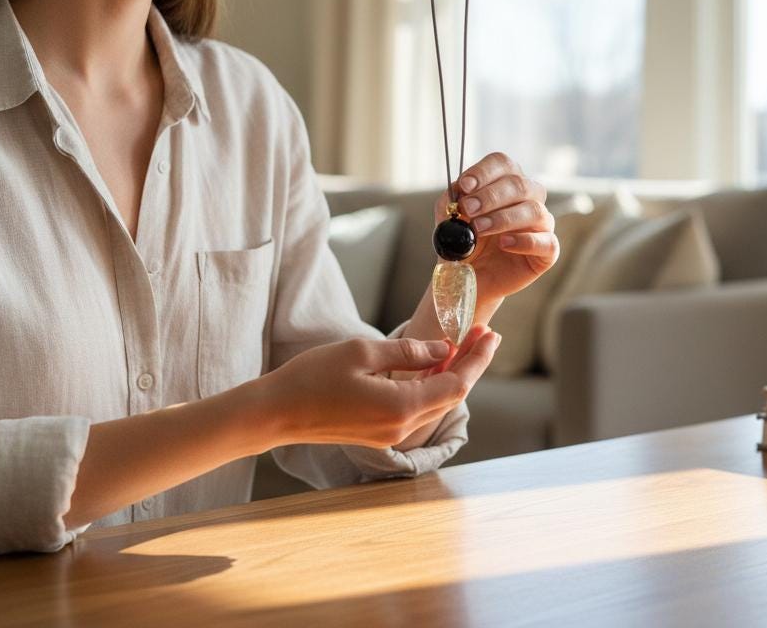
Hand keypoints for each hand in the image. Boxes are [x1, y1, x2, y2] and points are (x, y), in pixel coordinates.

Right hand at [261, 329, 500, 449]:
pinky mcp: (379, 433)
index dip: (478, 359)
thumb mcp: (362, 352)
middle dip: (472, 363)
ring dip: (453, 374)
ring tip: (465, 345)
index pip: (457, 384)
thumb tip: (444, 350)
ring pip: (436, 403)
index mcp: (402, 407)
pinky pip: (417, 408)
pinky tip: (434, 366)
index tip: (491, 334)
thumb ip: (408, 352)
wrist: (275, 413)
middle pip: (452, 395)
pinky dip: (431, 386)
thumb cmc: (312, 377)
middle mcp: (402, 427)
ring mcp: (391, 434)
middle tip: (484, 333)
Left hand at [435, 152, 559, 304]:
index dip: (484, 171)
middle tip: (468, 209)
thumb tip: (458, 190)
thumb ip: (451, 202)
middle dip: (491, 196)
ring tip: (478, 229)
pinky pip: (547, 241)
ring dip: (503, 218)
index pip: (503, 164)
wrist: (468, 276)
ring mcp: (540, 225)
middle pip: (519, 184)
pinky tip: (504, 245)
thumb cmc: (464, 242)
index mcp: (505, 183)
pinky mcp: (547, 251)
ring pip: (534, 210)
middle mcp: (527, 199)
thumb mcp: (449, 219)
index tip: (465, 185)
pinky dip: (525, 241)